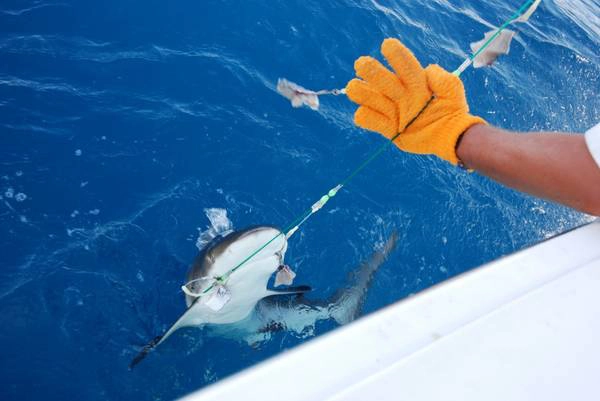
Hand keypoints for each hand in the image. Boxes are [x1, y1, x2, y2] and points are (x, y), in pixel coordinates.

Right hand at [346, 38, 485, 164]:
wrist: (449, 137)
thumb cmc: (452, 111)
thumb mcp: (453, 91)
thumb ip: (443, 79)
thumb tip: (427, 71)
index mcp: (416, 82)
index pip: (405, 65)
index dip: (396, 55)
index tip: (387, 45)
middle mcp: (401, 94)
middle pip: (382, 79)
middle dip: (371, 70)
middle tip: (361, 64)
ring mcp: (394, 111)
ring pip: (371, 97)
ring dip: (362, 92)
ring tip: (353, 87)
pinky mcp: (390, 129)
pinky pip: (371, 120)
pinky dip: (365, 116)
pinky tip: (364, 114)